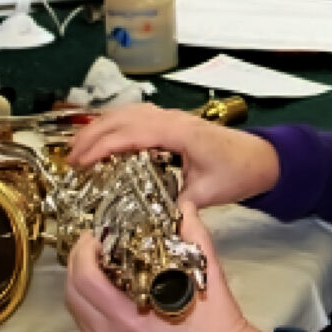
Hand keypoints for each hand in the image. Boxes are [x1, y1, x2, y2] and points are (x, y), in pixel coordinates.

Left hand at [64, 200, 270, 331]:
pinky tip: (112, 294)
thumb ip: (193, 233)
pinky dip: (92, 307)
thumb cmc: (219, 324)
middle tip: (96, 244)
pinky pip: (91, 330)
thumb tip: (183, 208)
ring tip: (102, 264)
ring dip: (82, 286)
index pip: (85, 280)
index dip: (83, 252)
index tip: (96, 234)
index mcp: (129, 319)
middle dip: (78, 265)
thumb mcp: (208, 272)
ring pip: (79, 316)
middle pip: (73, 298)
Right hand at [67, 102, 279, 208]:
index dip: (102, 145)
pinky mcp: (173, 122)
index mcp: (180, 133)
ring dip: (101, 127)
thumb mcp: (207, 195)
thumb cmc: (238, 172)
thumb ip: (176, 205)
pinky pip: (138, 116)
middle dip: (93, 135)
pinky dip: (115, 124)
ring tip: (78, 150)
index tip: (80, 163)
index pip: (132, 132)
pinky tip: (103, 140)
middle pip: (124, 117)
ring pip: (129, 112)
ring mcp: (173, 117)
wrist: (262, 158)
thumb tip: (146, 220)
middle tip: (69, 161)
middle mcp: (173, 118)